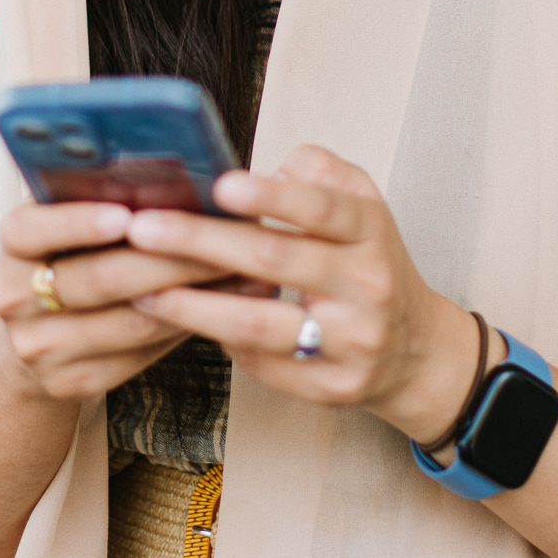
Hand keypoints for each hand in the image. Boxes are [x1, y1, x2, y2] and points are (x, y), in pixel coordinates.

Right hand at [0, 199, 228, 402]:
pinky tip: (228, 306)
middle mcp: (15, 298)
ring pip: (131, 321)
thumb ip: (104, 199)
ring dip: (195, 295)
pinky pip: (142, 353)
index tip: (127, 214)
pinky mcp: (72, 382)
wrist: (35, 339)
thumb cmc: (72, 259)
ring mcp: (40, 347)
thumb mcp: (69, 226)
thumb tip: (177, 179)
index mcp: (13, 245)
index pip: (32, 228)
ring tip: (242, 270)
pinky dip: (189, 325)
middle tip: (225, 238)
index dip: (78, 221)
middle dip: (170, 257)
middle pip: (100, 278)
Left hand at [125, 144, 479, 445]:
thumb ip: (320, 173)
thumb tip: (267, 169)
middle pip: (276, 262)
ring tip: (142, 288)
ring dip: (194, 306)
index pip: (322, 207)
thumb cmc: (367, 263)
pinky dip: (218, 341)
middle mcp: (366, 286)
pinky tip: (180, 322)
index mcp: (370, 232)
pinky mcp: (331, 387)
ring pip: (261, 325)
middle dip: (202, 243)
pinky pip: (263, 365)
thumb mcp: (362, 205)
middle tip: (143, 228)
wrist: (414, 350)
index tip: (220, 185)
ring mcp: (351, 342)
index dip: (271, 196)